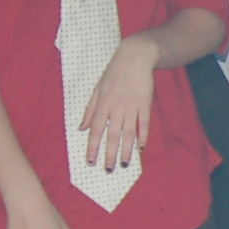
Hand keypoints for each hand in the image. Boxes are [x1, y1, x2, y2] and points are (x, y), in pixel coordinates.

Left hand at [79, 36, 158, 173]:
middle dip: (110, 154)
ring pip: (128, 132)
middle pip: (112, 135)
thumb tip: (82, 128)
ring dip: (127, 149)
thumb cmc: (113, 74)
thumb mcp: (97, 89)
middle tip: (109, 169)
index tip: (91, 161)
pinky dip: (143, 135)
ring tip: (125, 164)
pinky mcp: (145, 104)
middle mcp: (116, 108)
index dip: (93, 147)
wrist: (135, 58)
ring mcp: (132, 106)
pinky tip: (141, 147)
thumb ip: (90, 110)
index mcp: (102, 104)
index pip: (96, 130)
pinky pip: (144, 123)